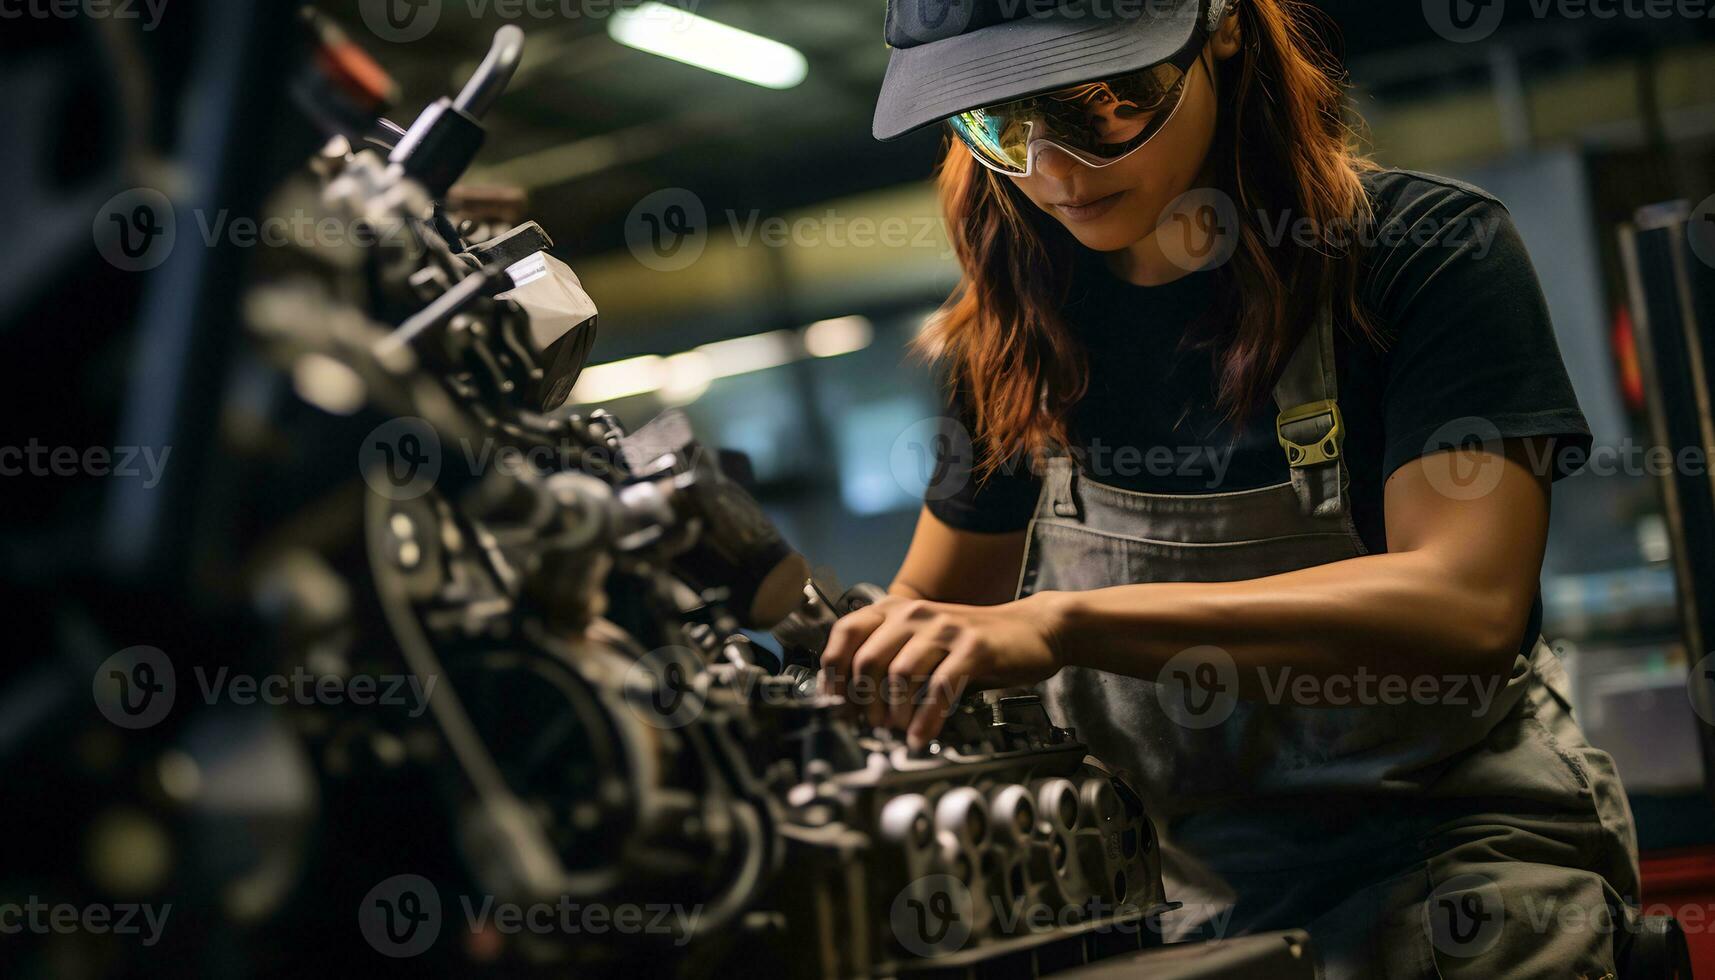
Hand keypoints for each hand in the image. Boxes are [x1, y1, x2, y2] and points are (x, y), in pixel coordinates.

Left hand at [818, 593, 1066, 747]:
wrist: (1032, 630)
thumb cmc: (974, 643)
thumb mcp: (924, 641)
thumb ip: (891, 657)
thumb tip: (853, 699)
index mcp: (895, 610)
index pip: (844, 634)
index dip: (834, 674)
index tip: (835, 706)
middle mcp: (914, 613)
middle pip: (867, 659)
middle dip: (863, 702)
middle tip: (870, 726)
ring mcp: (944, 628)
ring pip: (899, 674)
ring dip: (894, 712)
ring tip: (899, 731)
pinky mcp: (972, 647)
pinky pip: (939, 687)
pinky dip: (926, 718)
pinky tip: (922, 735)